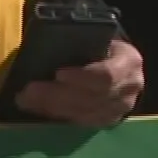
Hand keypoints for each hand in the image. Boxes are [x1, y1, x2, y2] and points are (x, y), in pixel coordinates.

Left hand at [15, 39, 144, 127]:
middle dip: (57, 95)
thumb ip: (76, 39)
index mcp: (128, 60)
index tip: (58, 73)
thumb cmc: (97, 40)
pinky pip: (85, 123)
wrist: (113, 56)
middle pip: (93, 97)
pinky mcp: (111, 120)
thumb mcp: (92, 34)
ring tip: (26, 101)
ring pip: (87, 114)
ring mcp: (122, 107)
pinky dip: (60, 116)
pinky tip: (41, 110)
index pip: (107, 75)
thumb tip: (44, 42)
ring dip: (53, 108)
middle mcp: (131, 87)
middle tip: (28, 91)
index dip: (82, 77)